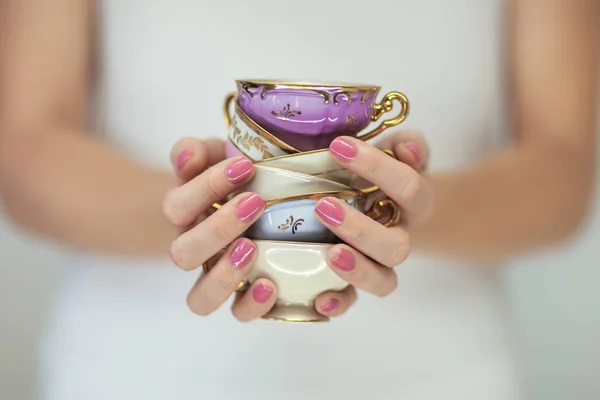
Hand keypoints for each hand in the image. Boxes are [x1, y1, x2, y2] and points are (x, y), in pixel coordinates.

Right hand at [162, 137, 277, 320]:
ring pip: (199, 298)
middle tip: (255, 203)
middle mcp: (193, 251)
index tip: (244, 166)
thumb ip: (196, 151)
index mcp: (184, 215)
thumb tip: (188, 157)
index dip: (205, 187)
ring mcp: (215, 278)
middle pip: (183, 253)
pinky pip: (237, 313)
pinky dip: (252, 305)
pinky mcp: (243, 296)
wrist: (256, 202)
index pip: (177, 206)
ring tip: (253, 249)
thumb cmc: (235, 179)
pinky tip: (272, 285)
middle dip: (218, 229)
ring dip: (223, 276)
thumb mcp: (215, 156)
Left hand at [313, 131, 432, 311]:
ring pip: (383, 280)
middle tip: (324, 207)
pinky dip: (340, 303)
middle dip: (361, 230)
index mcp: (414, 203)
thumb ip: (407, 144)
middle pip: (396, 247)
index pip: (408, 187)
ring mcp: (380, 264)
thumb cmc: (383, 174)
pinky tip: (320, 298)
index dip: (378, 167)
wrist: (388, 204)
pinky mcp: (355, 280)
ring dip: (357, 269)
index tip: (339, 146)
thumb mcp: (396, 151)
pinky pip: (354, 301)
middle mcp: (400, 237)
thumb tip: (408, 147)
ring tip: (329, 253)